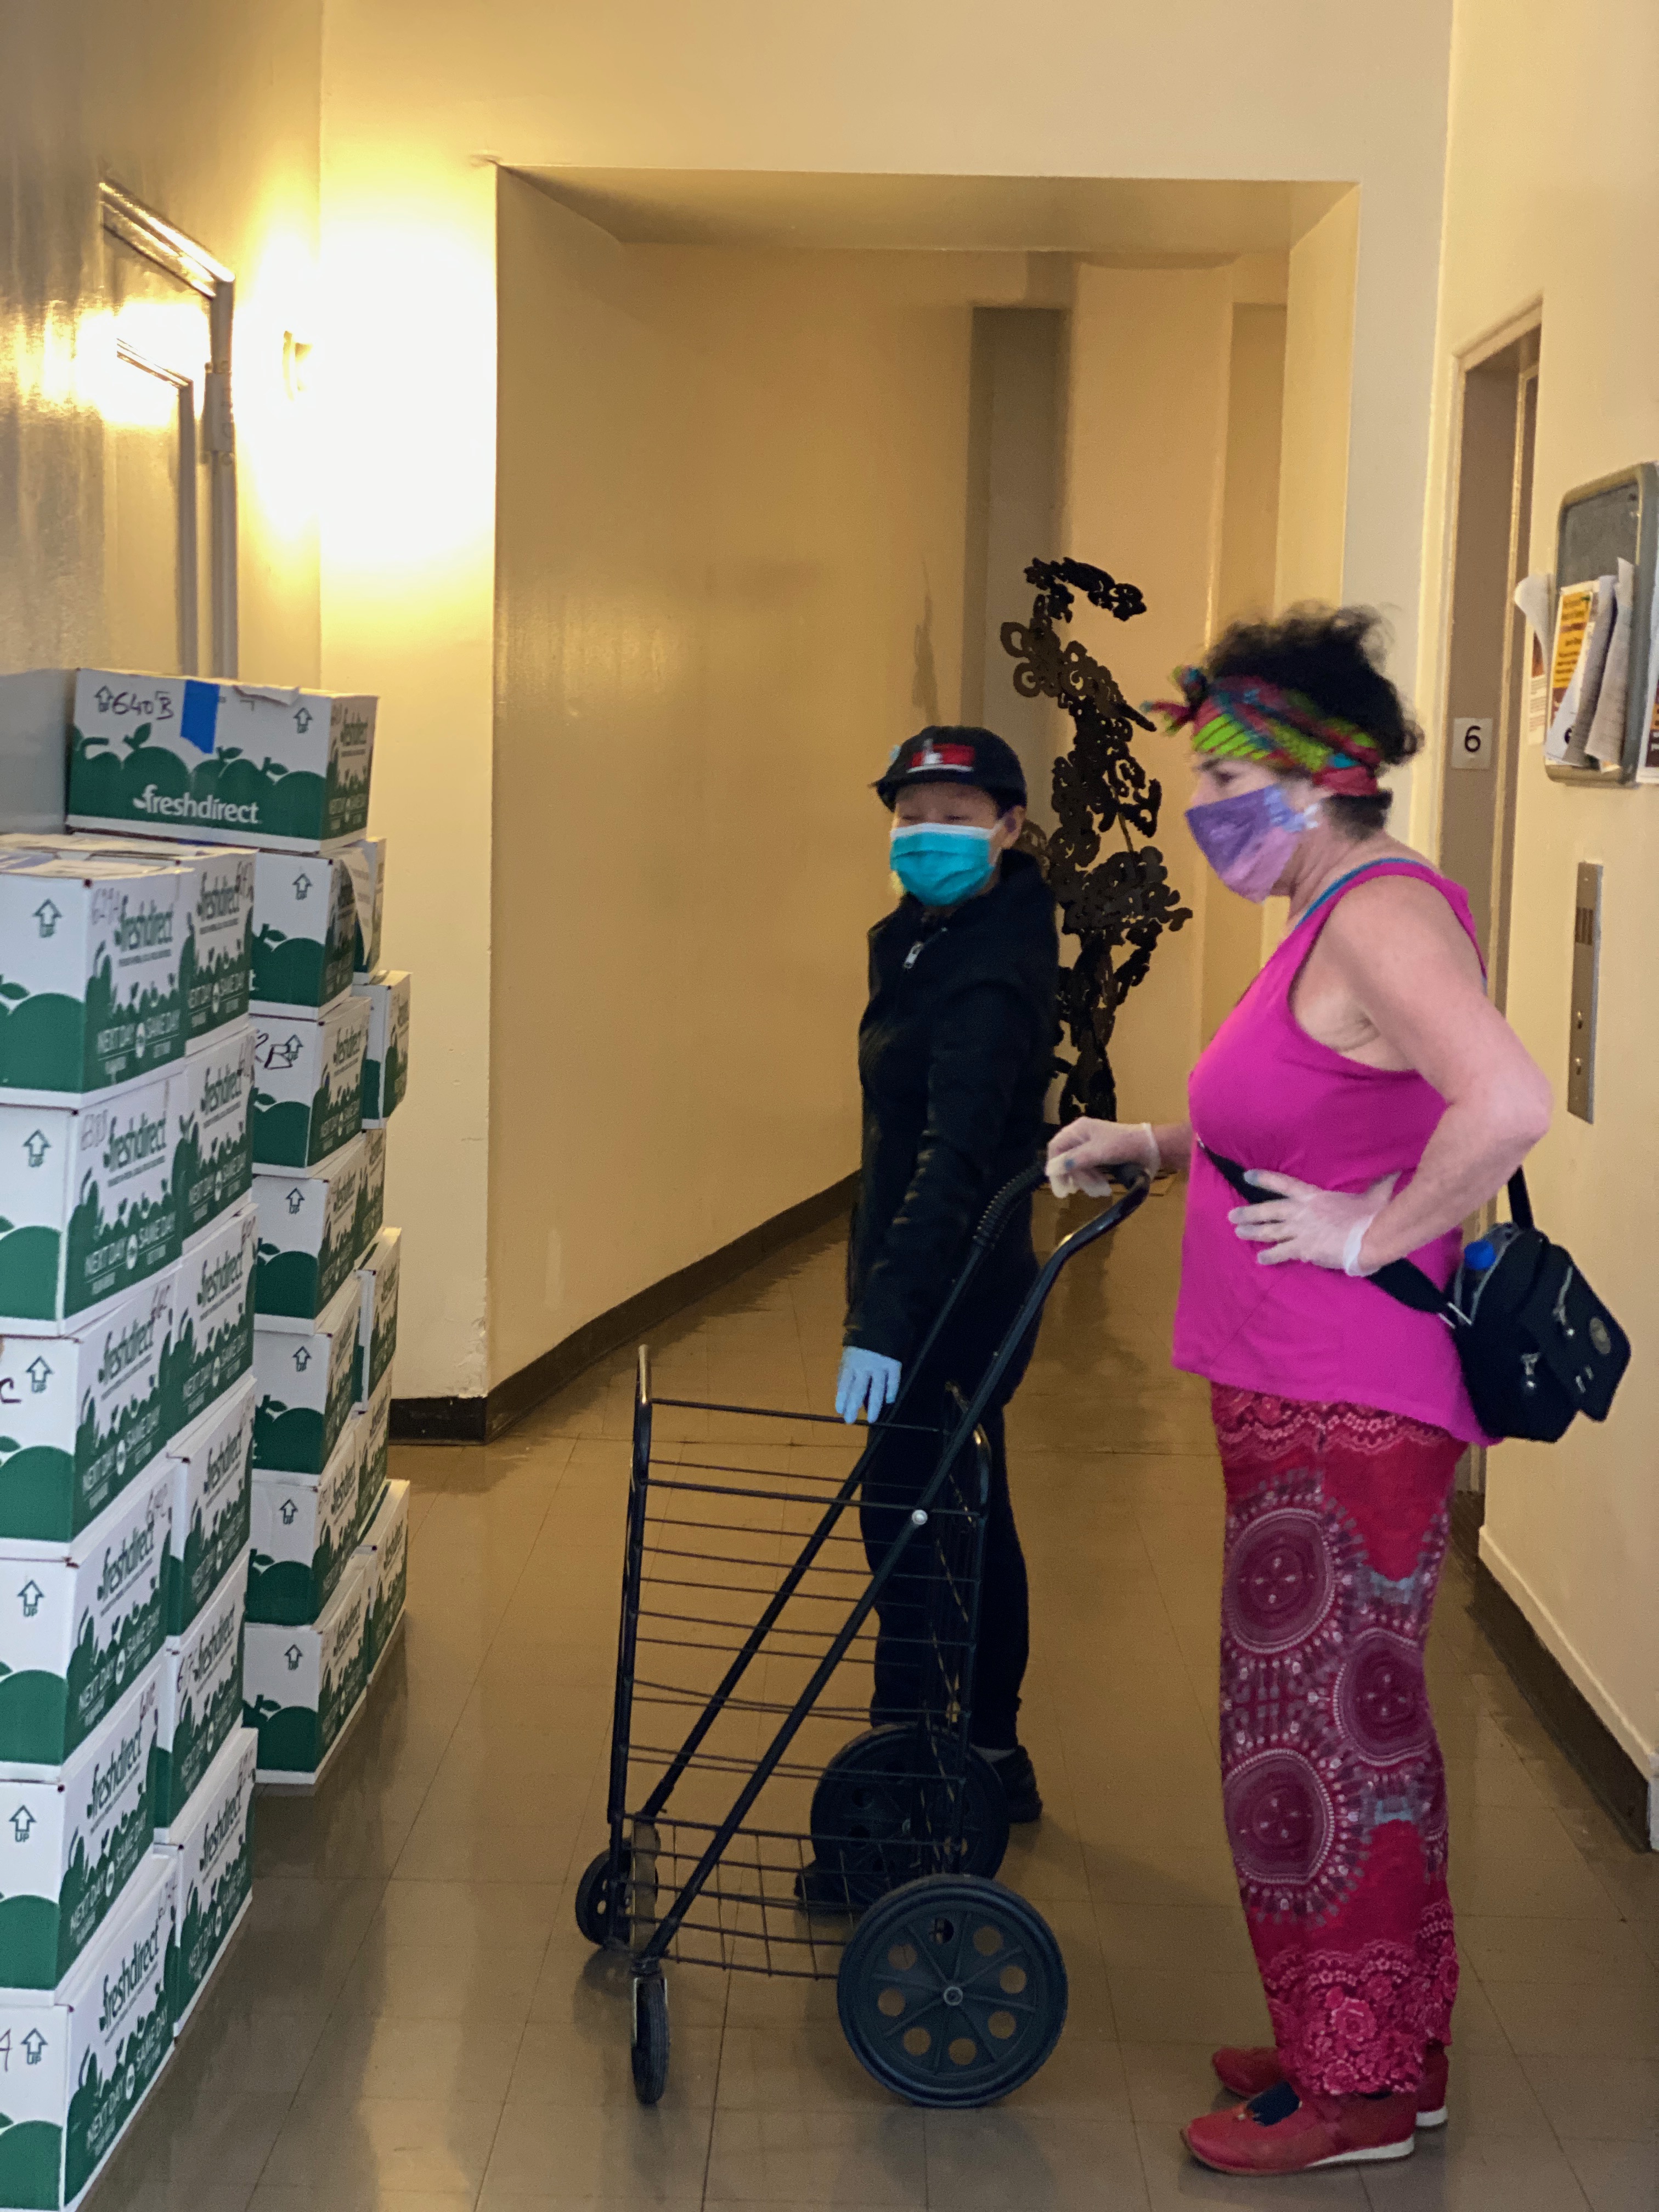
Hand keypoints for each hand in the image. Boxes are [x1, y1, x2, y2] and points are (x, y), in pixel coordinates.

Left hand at [836, 1347, 901, 1423]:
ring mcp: (880, 1365)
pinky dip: (891, 1391)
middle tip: (850, 1421)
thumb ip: (846, 1370)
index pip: (844, 1383)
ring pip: (876, 1389)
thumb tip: (842, 1390)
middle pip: (858, 1390)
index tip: (840, 1410)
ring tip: (871, 1419)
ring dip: (873, 1406)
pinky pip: (893, 1381)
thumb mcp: (848, 1352)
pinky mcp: (894, 1363)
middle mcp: (864, 1365)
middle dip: (853, 1406)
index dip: (842, 1397)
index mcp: (851, 1361)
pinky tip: (889, 1401)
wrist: (881, 1321)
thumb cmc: (861, 1340)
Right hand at [1046, 1117, 1157, 1197]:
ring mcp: (1091, 1146)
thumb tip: (1051, 1169)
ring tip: (1100, 1191)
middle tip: (1082, 1192)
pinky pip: (1089, 1170)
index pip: (1055, 1148)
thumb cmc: (1124, 1145)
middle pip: (1067, 1160)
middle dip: (1076, 1177)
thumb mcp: (1098, 1152)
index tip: (1060, 1188)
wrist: (1152, 1147)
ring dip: (1086, 1181)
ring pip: (1078, 1168)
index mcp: (1078, 1129)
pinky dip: (1093, 1180)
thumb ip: (1074, 1160)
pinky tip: (1102, 1188)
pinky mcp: (1101, 1156)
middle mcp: (1082, 1136)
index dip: (1055, 1168)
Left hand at [1229, 1171, 1398, 1272]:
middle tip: (1232, 1216)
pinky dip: (1270, 1256)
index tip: (1247, 1176)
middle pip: (1269, 1210)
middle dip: (1249, 1213)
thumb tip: (1395, 1166)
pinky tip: (1260, 1259)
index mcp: (1314, 1196)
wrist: (1370, 1238)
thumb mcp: (1376, 1193)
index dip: (1264, 1179)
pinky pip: (1282, 1253)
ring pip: (1270, 1231)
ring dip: (1253, 1232)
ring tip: (1238, 1232)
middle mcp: (1302, 1212)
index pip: (1284, 1184)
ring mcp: (1301, 1231)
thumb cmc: (1372, 1216)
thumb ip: (1380, 1180)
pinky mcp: (1304, 1249)